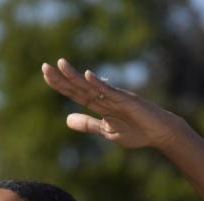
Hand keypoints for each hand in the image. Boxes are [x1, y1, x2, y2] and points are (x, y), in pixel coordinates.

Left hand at [41, 58, 185, 149]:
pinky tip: (88, 76)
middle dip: (62, 78)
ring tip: (61, 64)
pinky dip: (99, 84)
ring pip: (91, 86)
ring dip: (75, 76)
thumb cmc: (135, 131)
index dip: (60, 84)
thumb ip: (87, 124)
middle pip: (79, 86)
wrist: (158, 134)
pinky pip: (110, 91)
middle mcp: (105, 97)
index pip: (75, 93)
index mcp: (99, 105)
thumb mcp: (106, 130)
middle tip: (44, 67)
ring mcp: (115, 97)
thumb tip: (66, 119)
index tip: (46, 74)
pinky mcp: (127, 100)